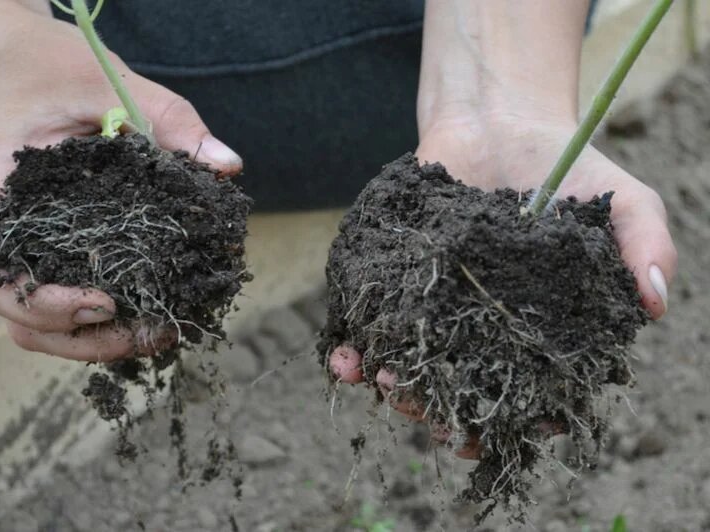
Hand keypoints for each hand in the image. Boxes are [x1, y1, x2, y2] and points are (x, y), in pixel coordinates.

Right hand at [0, 1, 241, 359]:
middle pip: (20, 318)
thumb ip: (166, 117)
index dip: (45, 307)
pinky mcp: (53, 242)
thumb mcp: (103, 78)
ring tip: (160, 329)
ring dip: (97, 338)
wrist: (11, 52)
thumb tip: (227, 166)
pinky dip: (107, 313)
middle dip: (85, 340)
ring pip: (43, 320)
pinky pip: (69, 292)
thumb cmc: (44, 62)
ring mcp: (25, 243)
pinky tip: (156, 304)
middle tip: (155, 331)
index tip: (105, 301)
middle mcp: (1, 232)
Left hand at [330, 113, 676, 455]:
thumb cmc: (567, 167)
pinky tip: (347, 359)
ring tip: (387, 386)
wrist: (499, 123)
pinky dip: (356, 347)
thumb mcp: (621, 201)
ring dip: (397, 390)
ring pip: (415, 368)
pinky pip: (374, 325)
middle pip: (465, 392)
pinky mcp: (399, 284)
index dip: (520, 422)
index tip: (506, 430)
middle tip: (435, 420)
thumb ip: (645, 246)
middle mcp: (487, 330)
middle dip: (446, 414)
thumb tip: (657, 303)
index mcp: (542, 330)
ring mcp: (439, 310)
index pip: (533, 394)